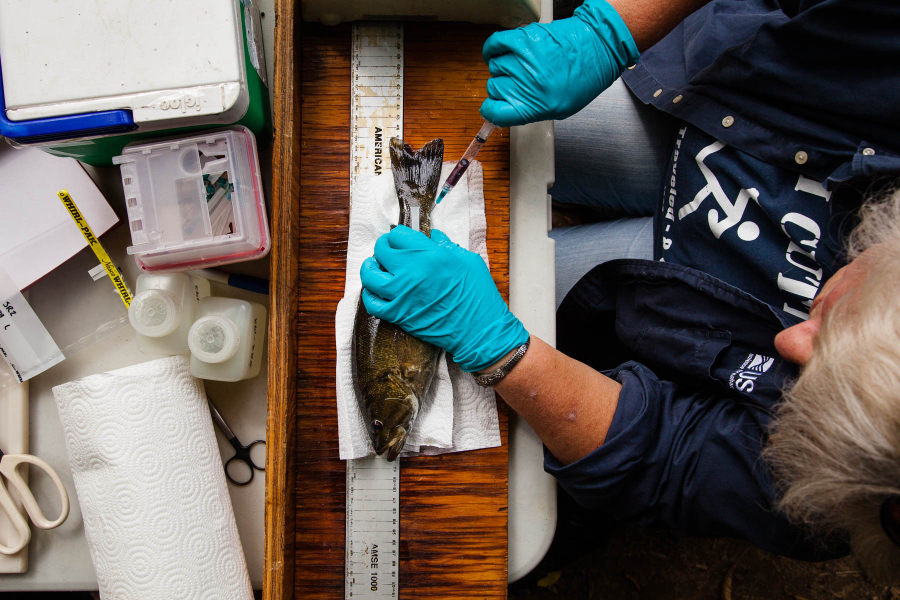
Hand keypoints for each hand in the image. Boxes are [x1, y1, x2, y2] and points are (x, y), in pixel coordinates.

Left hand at [360, 226, 528, 372]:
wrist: (479, 330)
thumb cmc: (478, 295)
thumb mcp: (468, 261)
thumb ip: (447, 246)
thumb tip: (433, 237)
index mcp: (430, 255)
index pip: (399, 234)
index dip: (399, 235)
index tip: (401, 239)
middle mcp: (411, 272)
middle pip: (381, 250)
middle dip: (384, 247)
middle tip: (390, 251)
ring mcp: (402, 294)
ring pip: (369, 275)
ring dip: (370, 268)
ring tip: (374, 266)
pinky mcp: (398, 315)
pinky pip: (372, 303)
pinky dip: (369, 295)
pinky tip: (375, 290)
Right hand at [480, 0, 638, 126]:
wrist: (598, 46)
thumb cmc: (585, 77)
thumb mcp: (561, 109)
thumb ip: (530, 110)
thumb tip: (507, 109)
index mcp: (535, 105)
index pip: (494, 112)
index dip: (491, 111)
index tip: (493, 108)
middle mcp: (526, 83)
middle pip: (494, 89)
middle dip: (503, 88)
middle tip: (519, 84)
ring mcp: (523, 59)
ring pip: (495, 67)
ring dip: (503, 69)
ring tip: (520, 67)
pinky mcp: (523, 38)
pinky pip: (494, 44)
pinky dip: (491, 50)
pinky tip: (494, 54)